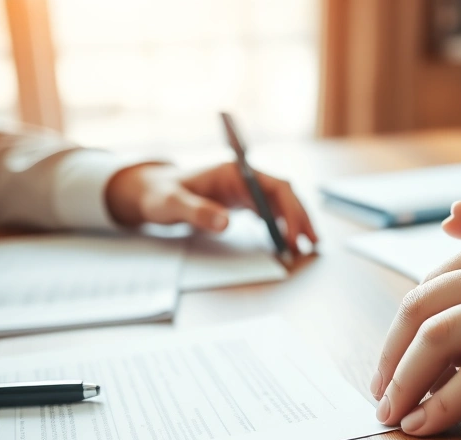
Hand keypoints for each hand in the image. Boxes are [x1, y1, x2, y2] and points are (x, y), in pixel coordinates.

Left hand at [105, 163, 317, 252]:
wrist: (150, 192)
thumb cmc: (159, 193)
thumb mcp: (171, 204)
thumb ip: (197, 212)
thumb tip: (225, 223)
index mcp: (234, 172)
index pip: (275, 186)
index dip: (290, 210)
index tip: (294, 235)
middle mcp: (245, 179)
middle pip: (285, 196)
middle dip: (301, 219)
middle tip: (310, 245)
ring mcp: (246, 191)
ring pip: (282, 205)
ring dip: (297, 223)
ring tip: (308, 246)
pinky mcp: (243, 203)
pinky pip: (271, 213)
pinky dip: (283, 227)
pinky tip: (289, 242)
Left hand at [369, 198, 460, 435]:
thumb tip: (447, 218)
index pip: (430, 287)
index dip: (401, 331)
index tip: (394, 363)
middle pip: (421, 313)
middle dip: (390, 361)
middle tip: (383, 396)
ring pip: (441, 343)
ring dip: (406, 386)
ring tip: (397, 417)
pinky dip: (446, 406)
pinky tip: (432, 425)